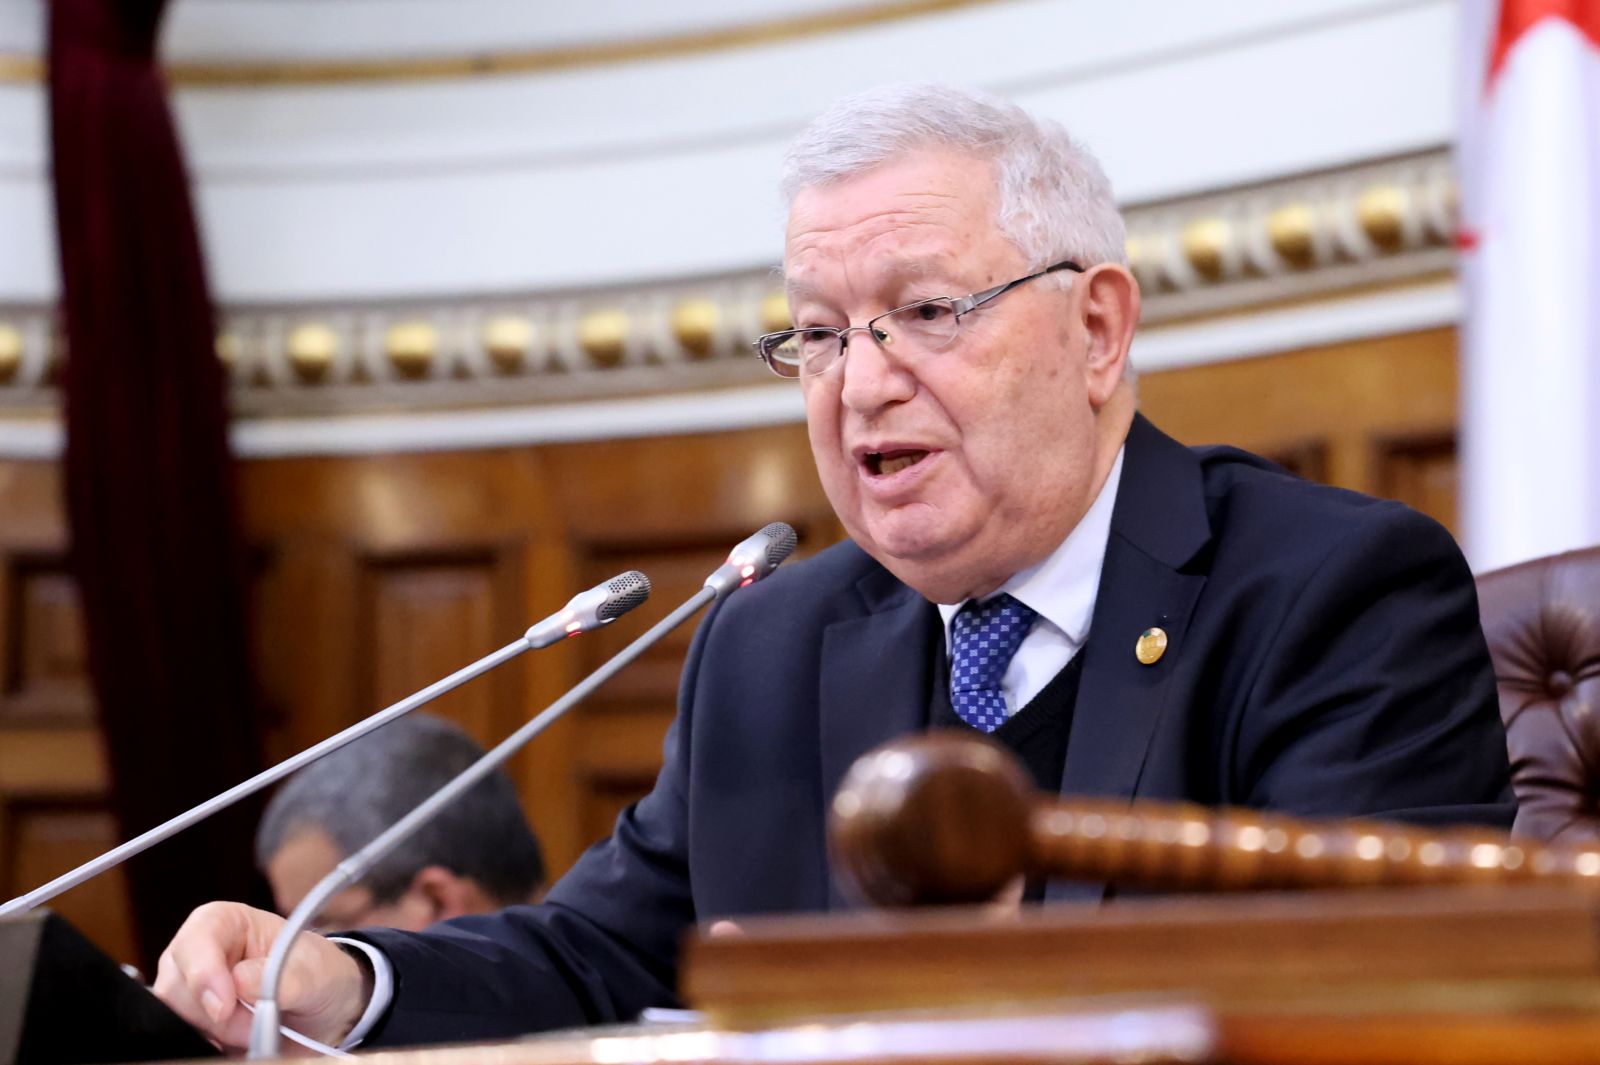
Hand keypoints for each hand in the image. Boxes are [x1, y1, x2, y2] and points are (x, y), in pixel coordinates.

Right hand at [154, 902, 369, 1049]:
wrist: (321, 1010)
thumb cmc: (316, 974)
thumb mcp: (314, 972)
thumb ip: (282, 977)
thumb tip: (239, 982)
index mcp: (223, 922)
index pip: (195, 942)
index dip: (204, 974)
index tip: (226, 1006)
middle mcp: (196, 955)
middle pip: (176, 987)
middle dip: (218, 1015)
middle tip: (256, 1025)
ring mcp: (187, 990)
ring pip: (177, 1019)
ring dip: (219, 1033)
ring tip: (257, 1030)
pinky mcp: (191, 1022)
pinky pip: (184, 1040)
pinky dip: (212, 1046)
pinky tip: (240, 1043)